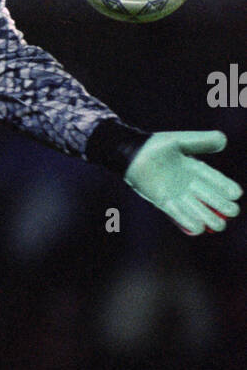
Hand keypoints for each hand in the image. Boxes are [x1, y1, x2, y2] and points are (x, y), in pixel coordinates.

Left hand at [124, 130, 241, 233]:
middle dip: (221, 205)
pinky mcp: (162, 201)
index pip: (215, 179)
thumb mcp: (181, 141)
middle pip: (209, 197)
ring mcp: (176, 194)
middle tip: (232, 212)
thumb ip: (201, 141)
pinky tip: (198, 229)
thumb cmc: (155, 146)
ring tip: (219, 225)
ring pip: (195, 209)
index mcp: (195, 169)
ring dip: (207, 217)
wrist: (132, 153)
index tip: (236, 193)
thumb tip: (223, 140)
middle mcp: (188, 184)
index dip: (226, 186)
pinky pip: (176, 213)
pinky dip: (186, 221)